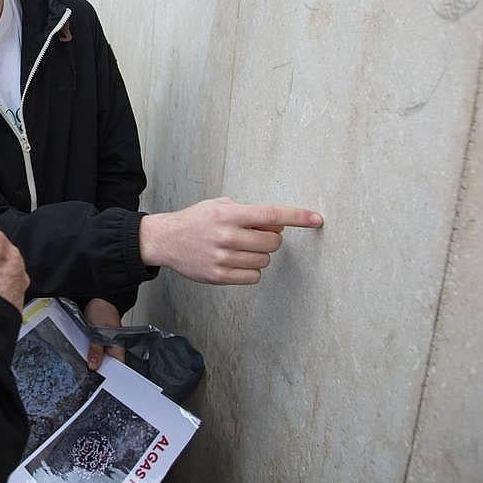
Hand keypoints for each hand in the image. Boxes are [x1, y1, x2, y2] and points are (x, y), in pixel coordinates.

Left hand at [83, 298, 125, 370]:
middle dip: (98, 370)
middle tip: (87, 376)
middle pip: (106, 365)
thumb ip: (96, 349)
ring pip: (98, 359)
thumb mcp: (98, 331)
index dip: (110, 376)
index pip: (118, 368)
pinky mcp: (96, 341)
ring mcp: (104, 345)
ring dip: (91, 362)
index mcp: (118, 347)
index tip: (98, 381)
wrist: (97, 298)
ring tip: (83, 367)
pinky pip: (93, 352)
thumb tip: (93, 365)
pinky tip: (81, 356)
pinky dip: (87, 354)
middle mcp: (112, 347)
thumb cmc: (103, 310)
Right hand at [139, 196, 323, 284]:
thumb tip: (279, 224)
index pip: (272, 214)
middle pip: (273, 241)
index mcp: (229, 214)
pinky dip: (251, 271)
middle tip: (254, 235)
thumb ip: (249, 213)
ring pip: (264, 260)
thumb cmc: (196, 220)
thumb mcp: (220, 205)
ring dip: (259, 255)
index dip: (298, 216)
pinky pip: (253, 277)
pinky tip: (236, 262)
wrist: (166, 240)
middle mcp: (227, 235)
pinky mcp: (219, 276)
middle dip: (270, 238)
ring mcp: (223, 258)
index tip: (317, 219)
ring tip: (239, 249)